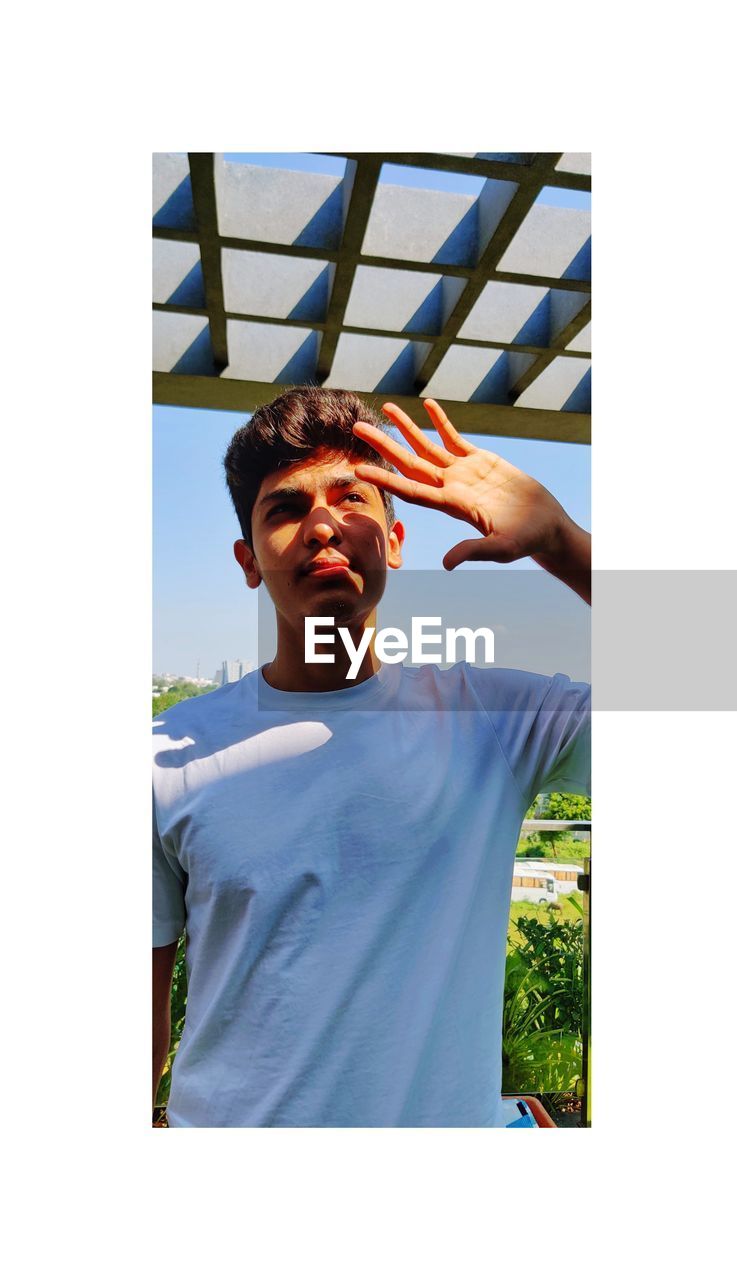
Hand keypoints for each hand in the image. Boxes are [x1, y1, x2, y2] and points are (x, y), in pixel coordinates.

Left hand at [352, 400, 572, 570]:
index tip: (358, 469)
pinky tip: (427, 404)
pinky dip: (441, 421)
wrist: (545, 527)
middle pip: (408, 462)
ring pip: (427, 445)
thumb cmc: (526, 541)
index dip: (384, 478)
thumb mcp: (501, 549)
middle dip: (383, 445)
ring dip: (405, 427)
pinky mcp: (481, 460)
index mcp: (452, 504)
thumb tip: (447, 564)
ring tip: (384, 407)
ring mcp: (464, 471)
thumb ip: (473, 551)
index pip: (409, 489)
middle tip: (357, 427)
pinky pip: (454, 437)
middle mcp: (450, 486)